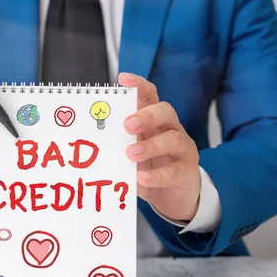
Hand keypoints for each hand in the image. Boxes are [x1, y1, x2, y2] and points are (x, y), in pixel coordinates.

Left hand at [119, 72, 200, 221]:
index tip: (123, 79)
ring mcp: (182, 150)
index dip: (139, 85)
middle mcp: (171, 129)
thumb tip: (90, 139)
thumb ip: (117, 144)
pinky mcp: (187, 172)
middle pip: (166, 111)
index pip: (150, 96)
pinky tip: (142, 177)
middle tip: (127, 124)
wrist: (173, 196)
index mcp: (155, 121)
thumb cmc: (148, 168)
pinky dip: (157, 174)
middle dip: (147, 115)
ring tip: (131, 153)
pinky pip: (175, 170)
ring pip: (173, 139)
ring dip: (151, 145)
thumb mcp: (131, 153)